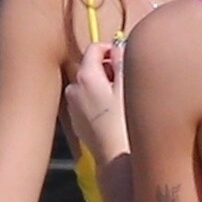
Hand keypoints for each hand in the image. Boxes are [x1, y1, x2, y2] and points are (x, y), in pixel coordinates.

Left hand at [65, 41, 127, 163]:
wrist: (115, 156)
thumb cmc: (125, 121)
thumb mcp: (128, 86)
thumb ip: (122, 60)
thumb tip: (119, 46)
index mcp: (85, 76)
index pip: (95, 48)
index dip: (111, 49)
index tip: (125, 58)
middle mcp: (73, 88)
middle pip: (91, 67)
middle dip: (109, 70)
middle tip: (128, 81)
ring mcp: (73, 105)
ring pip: (89, 85)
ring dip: (104, 86)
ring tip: (122, 100)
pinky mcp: (76, 120)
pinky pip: (87, 101)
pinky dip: (99, 101)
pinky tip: (113, 114)